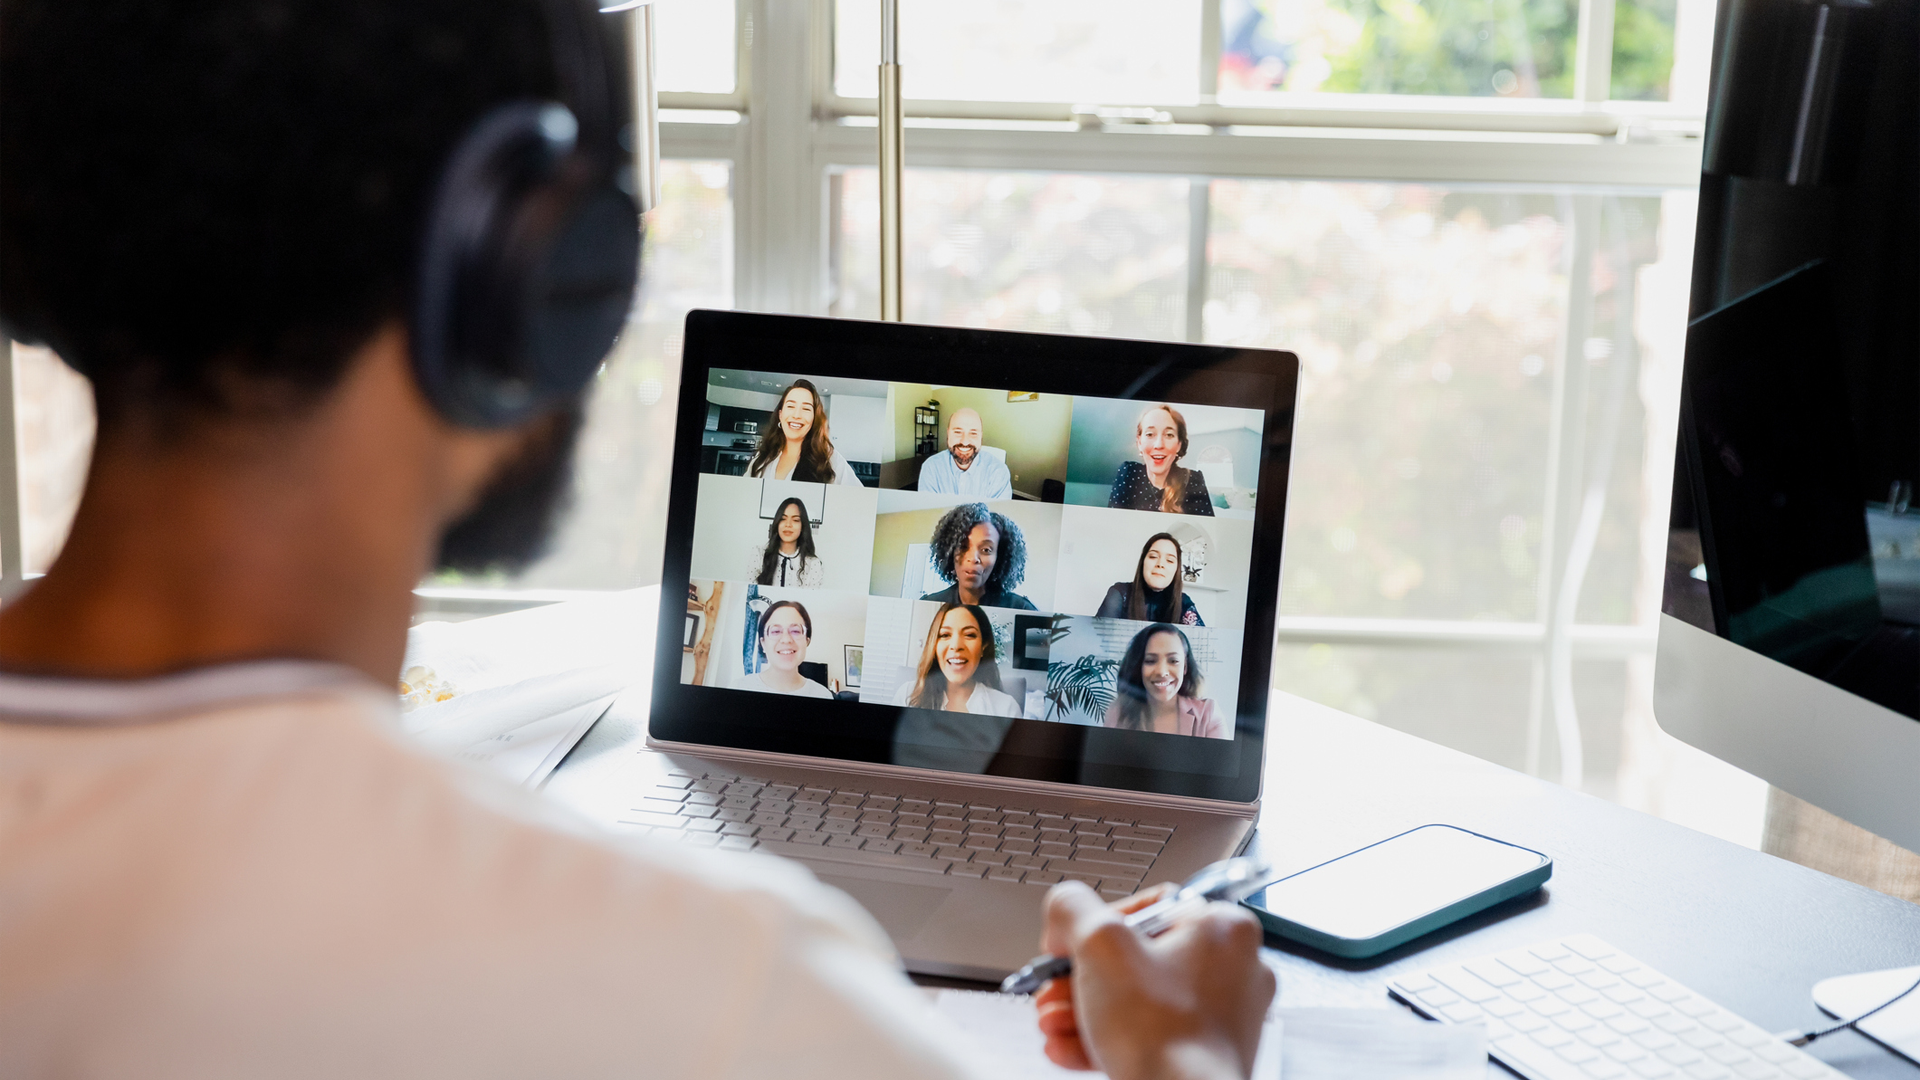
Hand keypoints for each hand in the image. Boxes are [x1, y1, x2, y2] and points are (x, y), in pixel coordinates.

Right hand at [1034, 881, 1274, 1079]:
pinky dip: (1108, 1038)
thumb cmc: (1162, 1031)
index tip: (1070, 944)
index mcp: (1224, 928)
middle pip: (1138, 960)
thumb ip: (1072, 909)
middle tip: (1056, 990)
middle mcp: (1234, 969)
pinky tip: (1069, 1047)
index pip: (1148, 906)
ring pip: (1140, 1001)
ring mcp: (1224, 1016)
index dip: (1096, 924)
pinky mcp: (1207, 1053)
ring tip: (1055, 1023)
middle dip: (1083, 978)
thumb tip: (1065, 908)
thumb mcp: (1098, 944)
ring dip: (1087, 1010)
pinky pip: (1150, 1035)